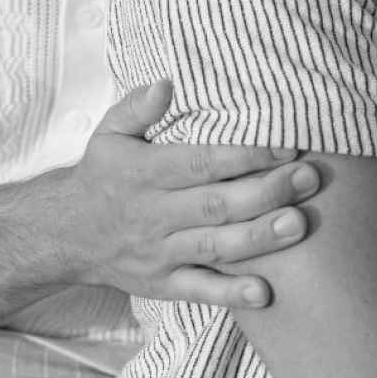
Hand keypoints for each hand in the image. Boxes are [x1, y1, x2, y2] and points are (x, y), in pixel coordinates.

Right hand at [67, 81, 318, 309]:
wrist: (66, 234)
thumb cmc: (103, 174)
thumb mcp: (109, 132)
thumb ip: (137, 106)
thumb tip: (166, 83)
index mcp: (144, 172)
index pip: (201, 162)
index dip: (245, 156)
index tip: (287, 147)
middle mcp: (153, 214)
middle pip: (216, 205)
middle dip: (266, 192)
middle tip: (309, 179)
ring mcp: (159, 252)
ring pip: (214, 247)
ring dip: (259, 238)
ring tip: (300, 225)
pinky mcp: (162, 284)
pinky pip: (199, 291)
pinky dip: (231, 294)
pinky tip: (266, 293)